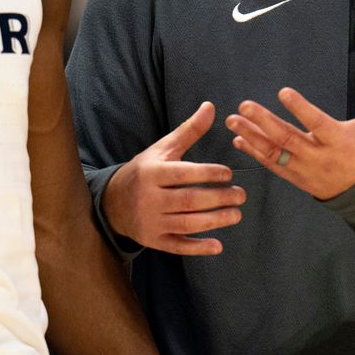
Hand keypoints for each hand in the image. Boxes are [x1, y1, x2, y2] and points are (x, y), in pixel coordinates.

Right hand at [102, 102, 244, 254]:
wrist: (113, 201)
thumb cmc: (145, 171)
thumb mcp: (163, 149)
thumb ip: (189, 130)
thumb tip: (211, 106)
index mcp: (152, 173)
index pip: (183, 174)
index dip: (208, 174)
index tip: (229, 173)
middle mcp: (149, 198)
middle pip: (189, 200)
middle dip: (218, 198)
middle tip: (241, 195)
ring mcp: (151, 222)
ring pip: (187, 224)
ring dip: (215, 221)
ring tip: (237, 214)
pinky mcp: (153, 241)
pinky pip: (177, 246)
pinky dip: (197, 248)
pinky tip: (218, 245)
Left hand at [225, 57, 354, 199]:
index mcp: (341, 141)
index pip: (318, 123)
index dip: (300, 109)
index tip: (283, 92)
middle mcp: (322, 158)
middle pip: (288, 139)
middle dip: (264, 122)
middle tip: (244, 106)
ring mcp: (307, 171)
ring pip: (276, 154)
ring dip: (252, 137)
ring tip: (233, 122)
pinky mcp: (299, 180)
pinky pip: (274, 167)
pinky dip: (255, 154)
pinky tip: (240, 141)